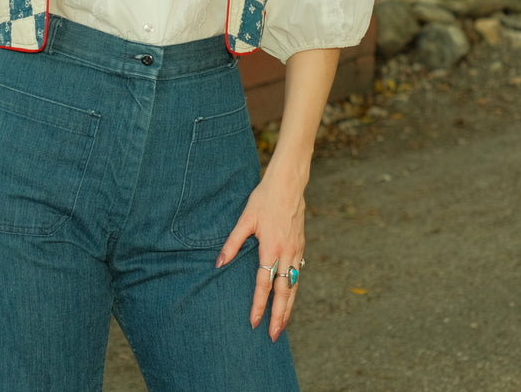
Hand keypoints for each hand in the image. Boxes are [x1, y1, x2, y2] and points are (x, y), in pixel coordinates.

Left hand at [215, 172, 306, 341]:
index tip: (253, 322)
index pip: (264, 284)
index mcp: (271, 248)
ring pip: (294, 286)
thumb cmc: (264, 199)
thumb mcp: (245, 219)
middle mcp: (287, 253)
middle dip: (279, 316)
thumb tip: (219, 263)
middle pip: (284, 292)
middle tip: (274, 335)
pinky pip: (298, 274)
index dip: (258, 305)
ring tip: (283, 325)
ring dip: (289, 307)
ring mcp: (297, 251)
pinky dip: (294, 290)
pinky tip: (289, 298)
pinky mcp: (301, 246)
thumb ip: (233, 243)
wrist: (289, 184)